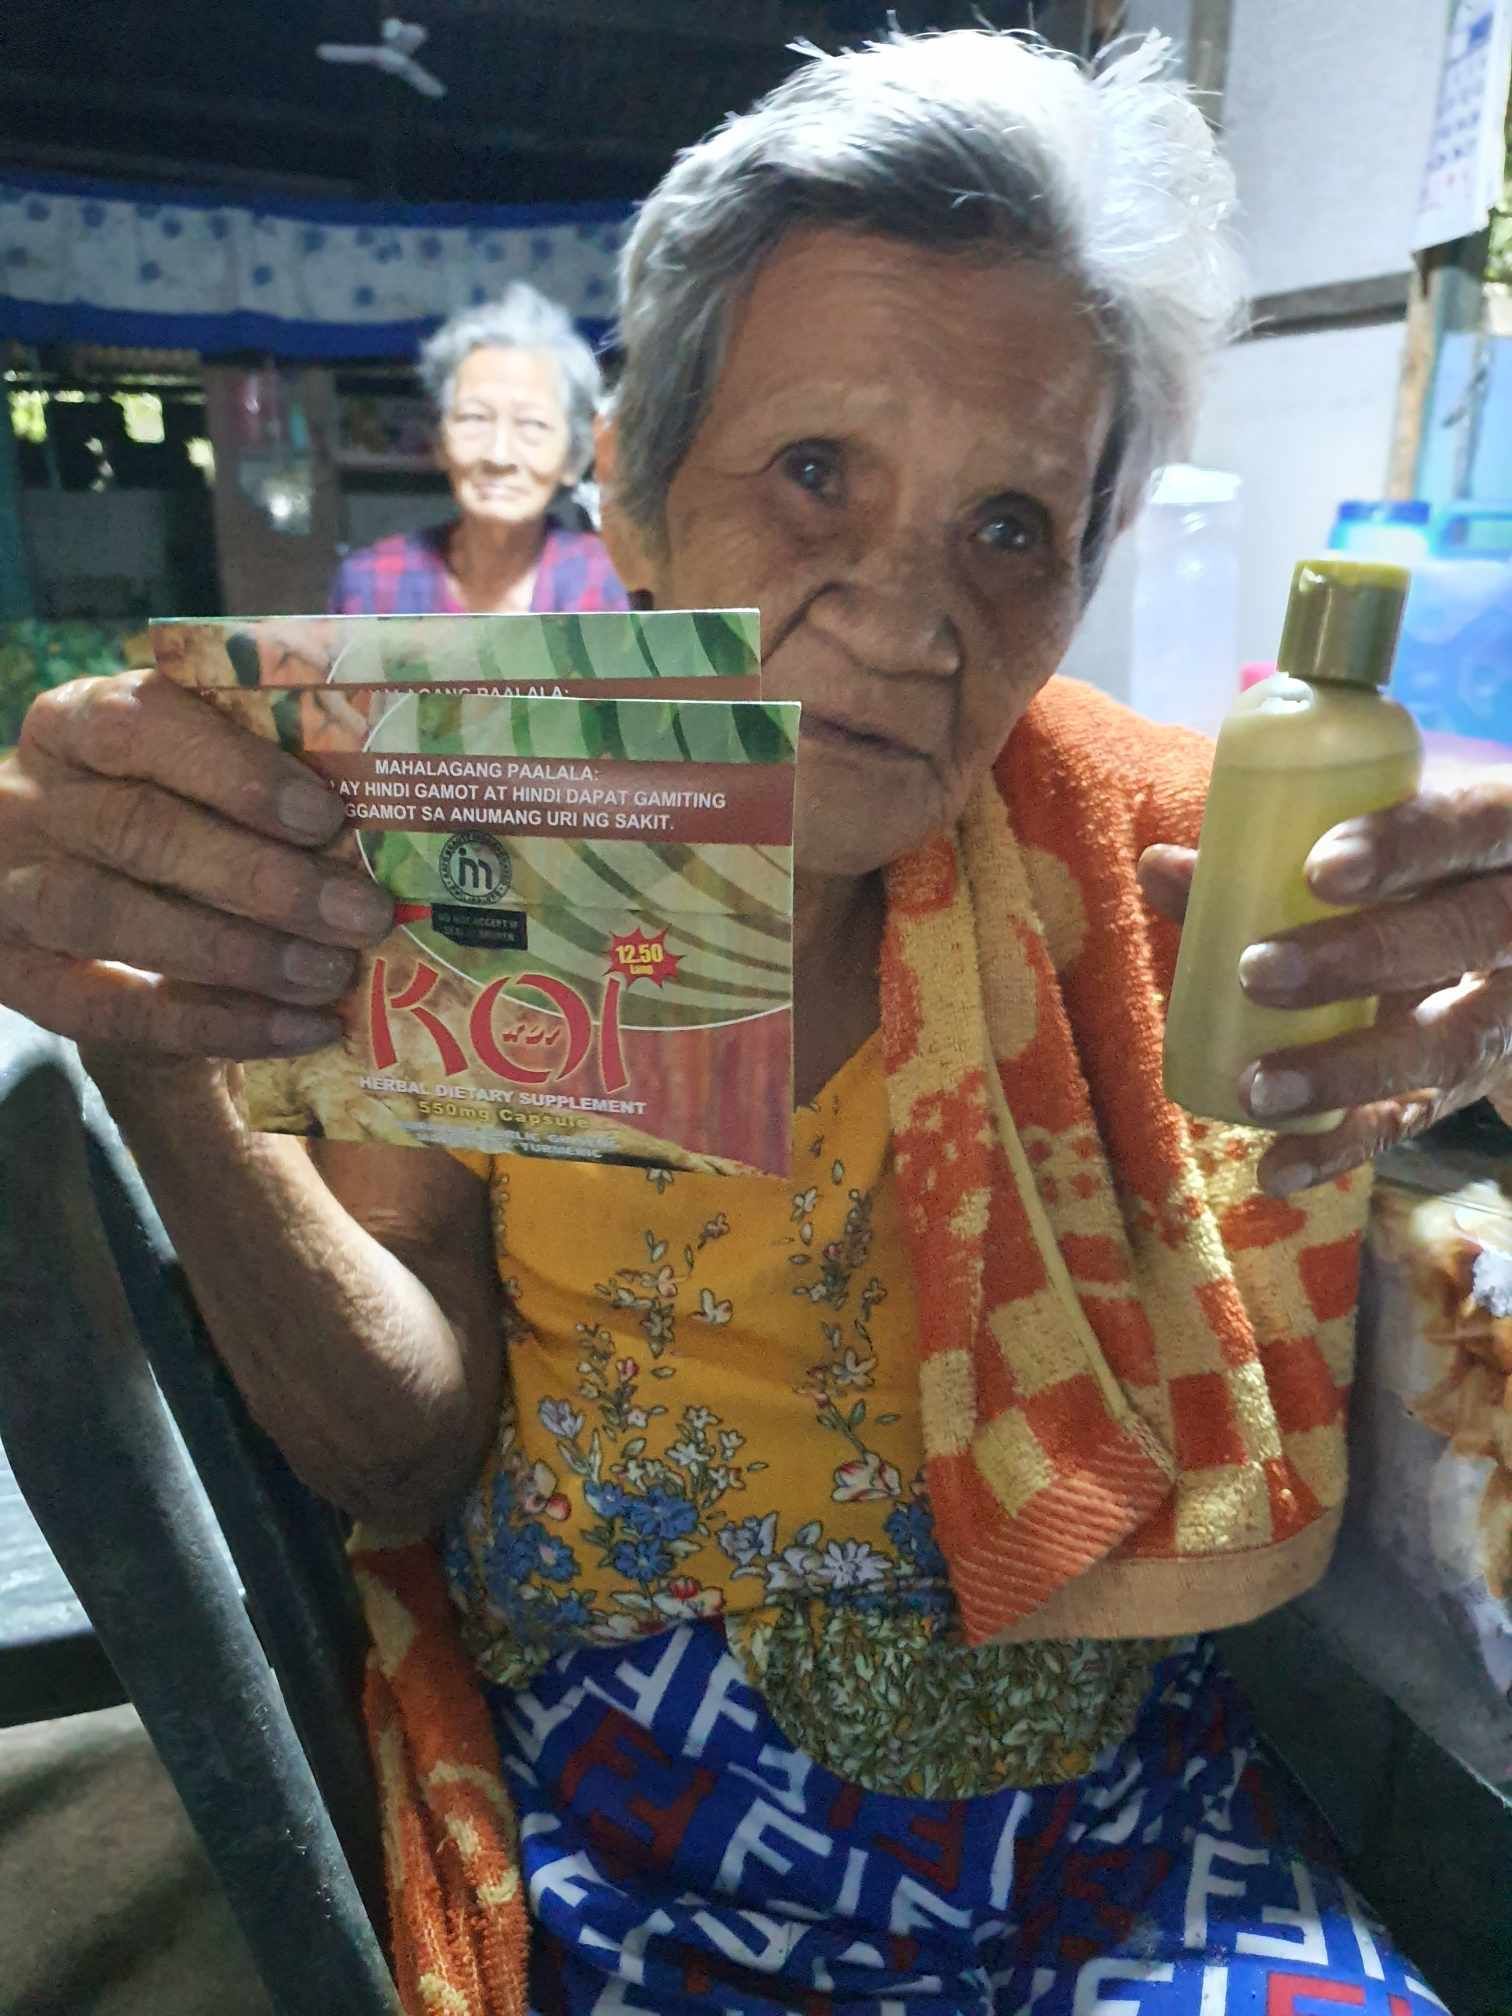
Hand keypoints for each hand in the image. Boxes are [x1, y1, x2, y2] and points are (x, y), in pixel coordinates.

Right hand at [0, 670, 393, 1061]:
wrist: (88, 910)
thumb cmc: (169, 819)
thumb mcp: (193, 779)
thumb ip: (257, 779)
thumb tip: (382, 813)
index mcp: (77, 723)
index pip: (142, 724)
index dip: (236, 771)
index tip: (324, 815)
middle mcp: (30, 800)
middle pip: (140, 830)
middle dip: (262, 878)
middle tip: (360, 913)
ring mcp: (12, 890)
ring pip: (115, 918)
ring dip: (239, 953)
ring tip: (331, 974)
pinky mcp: (19, 978)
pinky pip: (116, 1010)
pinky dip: (220, 1024)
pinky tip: (301, 1028)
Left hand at [1139, 782, 1511, 1196]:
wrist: (1498, 928)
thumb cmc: (1416, 863)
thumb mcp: (1374, 840)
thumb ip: (1272, 854)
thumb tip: (1160, 869)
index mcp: (1501, 836)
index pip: (1470, 827)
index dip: (1405, 847)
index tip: (1320, 869)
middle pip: (1462, 937)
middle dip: (1361, 958)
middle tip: (1256, 971)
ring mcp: (1503, 1011)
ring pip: (1444, 1044)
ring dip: (1344, 1070)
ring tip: (1256, 1087)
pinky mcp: (1467, 1081)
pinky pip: (1413, 1120)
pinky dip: (1339, 1147)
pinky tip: (1275, 1169)